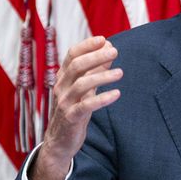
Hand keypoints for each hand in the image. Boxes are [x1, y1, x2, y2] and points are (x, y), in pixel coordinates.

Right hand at [30, 36, 122, 179]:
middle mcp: (61, 87)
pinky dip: (102, 99)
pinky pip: (86, 106)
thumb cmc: (74, 109)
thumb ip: (95, 70)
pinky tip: (117, 94)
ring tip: (120, 73)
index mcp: (63, 77)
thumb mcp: (85, 88)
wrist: (60, 140)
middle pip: (76, 66)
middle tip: (115, 51)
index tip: (104, 39)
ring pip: (81, 84)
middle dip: (96, 57)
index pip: (71, 55)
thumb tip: (110, 49)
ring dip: (102, 76)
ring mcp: (64, 102)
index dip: (87, 46)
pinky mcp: (71, 117)